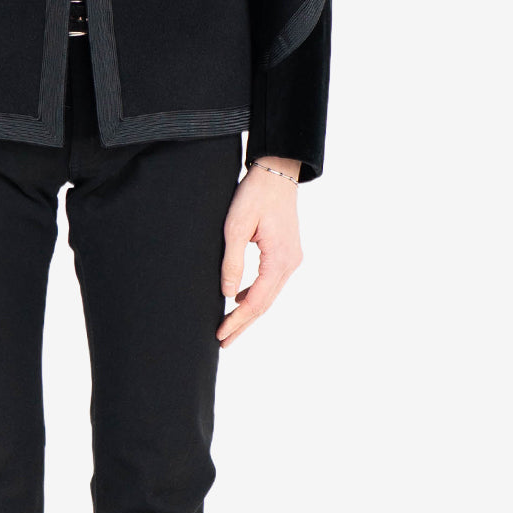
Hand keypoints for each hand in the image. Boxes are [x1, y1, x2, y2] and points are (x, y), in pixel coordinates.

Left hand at [216, 159, 302, 347]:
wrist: (277, 170)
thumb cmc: (255, 193)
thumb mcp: (236, 226)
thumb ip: (232, 261)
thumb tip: (228, 294)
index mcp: (280, 260)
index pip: (257, 302)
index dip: (237, 320)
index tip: (220, 334)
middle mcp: (291, 263)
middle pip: (265, 304)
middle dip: (243, 324)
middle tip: (223, 342)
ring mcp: (292, 258)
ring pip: (269, 294)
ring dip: (249, 311)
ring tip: (229, 327)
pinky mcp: (287, 251)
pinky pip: (271, 282)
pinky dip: (256, 295)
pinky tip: (241, 300)